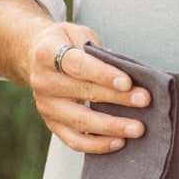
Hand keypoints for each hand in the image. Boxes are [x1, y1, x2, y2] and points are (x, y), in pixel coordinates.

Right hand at [28, 22, 150, 153]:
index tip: (127, 83)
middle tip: (144, 101)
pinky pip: (74, 140)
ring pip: (80, 121)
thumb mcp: (78, 34)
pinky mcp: (50, 123)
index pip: (78, 65)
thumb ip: (99, 52)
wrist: (34, 56)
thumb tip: (128, 72)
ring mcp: (45, 105)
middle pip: (83, 92)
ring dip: (111, 126)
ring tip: (137, 128)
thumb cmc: (65, 43)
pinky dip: (97, 144)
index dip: (103, 74)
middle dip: (118, 98)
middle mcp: (42, 81)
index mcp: (47, 52)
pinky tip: (119, 142)